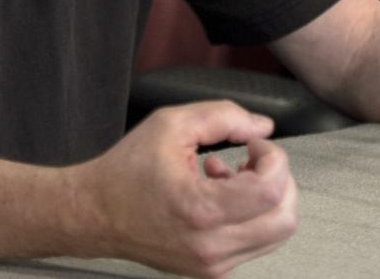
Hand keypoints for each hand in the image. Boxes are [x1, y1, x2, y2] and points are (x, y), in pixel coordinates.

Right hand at [73, 100, 297, 277]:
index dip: (272, 156)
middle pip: (285, 218)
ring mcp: (212, 265)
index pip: (271, 190)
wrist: (95, 213)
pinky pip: (255, 241)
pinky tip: (219, 191)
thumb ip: (224, 116)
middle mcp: (210, 247)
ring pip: (276, 233)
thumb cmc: (126, 170)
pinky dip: (250, 213)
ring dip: (265, 196)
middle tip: (252, 158)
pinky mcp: (211, 270)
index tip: (252, 143)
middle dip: (279, 178)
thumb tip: (262, 127)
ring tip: (229, 175)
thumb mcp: (172, 123)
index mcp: (200, 211)